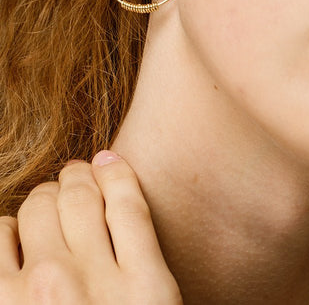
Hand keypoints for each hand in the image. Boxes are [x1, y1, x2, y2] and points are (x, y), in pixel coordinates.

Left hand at [0, 151, 181, 303]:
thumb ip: (148, 266)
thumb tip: (120, 206)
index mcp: (146, 288)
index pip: (129, 202)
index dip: (116, 170)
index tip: (108, 162)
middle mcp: (95, 284)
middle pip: (82, 196)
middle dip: (77, 177)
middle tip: (75, 175)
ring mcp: (43, 291)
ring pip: (41, 206)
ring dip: (45, 197)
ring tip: (49, 202)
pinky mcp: (1, 300)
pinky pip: (0, 232)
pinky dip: (8, 227)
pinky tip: (17, 237)